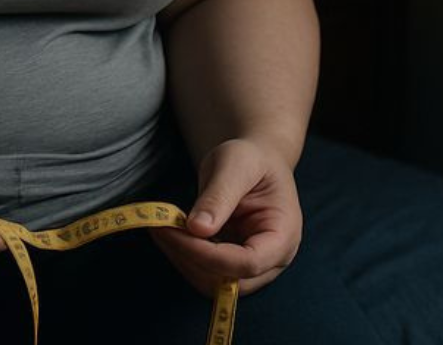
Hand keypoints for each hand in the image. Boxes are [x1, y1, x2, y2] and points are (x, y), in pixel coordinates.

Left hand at [150, 138, 301, 296]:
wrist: (254, 160)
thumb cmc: (250, 159)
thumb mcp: (236, 165)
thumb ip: (219, 196)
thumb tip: (197, 229)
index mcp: (283, 236)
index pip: (248, 263)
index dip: (209, 255)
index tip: (175, 232)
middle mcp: (272, 259)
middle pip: (229, 280)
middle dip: (190, 257)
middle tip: (159, 226)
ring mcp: (252, 265)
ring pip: (213, 282)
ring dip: (182, 259)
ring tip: (161, 225)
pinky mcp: (231, 262)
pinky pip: (205, 270)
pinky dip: (183, 254)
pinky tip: (168, 229)